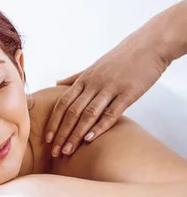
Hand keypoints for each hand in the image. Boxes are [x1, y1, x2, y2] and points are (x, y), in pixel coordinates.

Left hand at [45, 35, 168, 156]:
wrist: (150, 44)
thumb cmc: (121, 58)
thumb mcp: (94, 66)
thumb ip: (75, 78)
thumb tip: (56, 83)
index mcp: (84, 80)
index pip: (62, 104)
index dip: (54, 122)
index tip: (47, 139)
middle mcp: (93, 85)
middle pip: (72, 112)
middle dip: (62, 133)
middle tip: (54, 152)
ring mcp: (110, 88)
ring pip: (88, 115)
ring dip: (76, 134)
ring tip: (68, 151)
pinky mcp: (128, 93)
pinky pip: (111, 112)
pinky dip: (99, 126)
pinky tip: (90, 139)